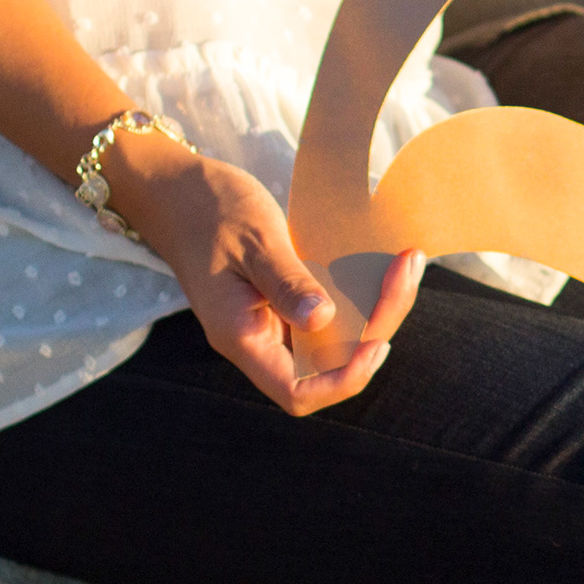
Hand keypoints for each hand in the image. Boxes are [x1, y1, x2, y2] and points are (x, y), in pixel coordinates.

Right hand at [105, 129, 423, 414]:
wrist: (176, 190)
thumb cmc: (209, 209)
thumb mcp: (254, 240)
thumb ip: (287, 282)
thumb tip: (322, 320)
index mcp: (240, 336)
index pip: (298, 392)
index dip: (345, 379)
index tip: (378, 338)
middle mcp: (257, 339)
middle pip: (327, 367)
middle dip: (375, 329)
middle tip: (407, 269)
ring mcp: (270, 321)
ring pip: (334, 341)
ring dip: (375, 310)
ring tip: (405, 263)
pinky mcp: (282, 300)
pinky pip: (329, 314)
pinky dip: (360, 295)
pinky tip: (382, 265)